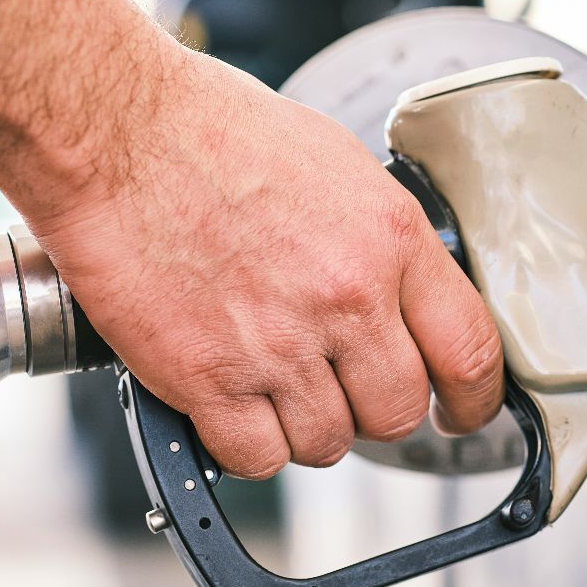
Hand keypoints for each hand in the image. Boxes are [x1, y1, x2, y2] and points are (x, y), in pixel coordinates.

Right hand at [0, 0, 504, 475]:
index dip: (473, 400)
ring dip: (301, 426)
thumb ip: (375, 239)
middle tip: (335, 386)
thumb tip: (395, 291)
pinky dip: (241, 444)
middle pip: (398, 412)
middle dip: (369, 409)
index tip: (459, 413)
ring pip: (327, 444)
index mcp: (390, 238)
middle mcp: (348, 297)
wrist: (114, 130)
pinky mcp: (209, 379)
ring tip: (264, 381)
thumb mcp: (333, 163)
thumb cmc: (207, 128)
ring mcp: (280, 344)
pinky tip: (224, 402)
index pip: (471, 351)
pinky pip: (255, 458)